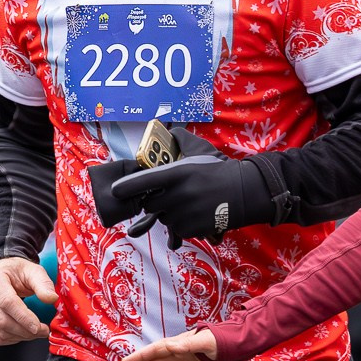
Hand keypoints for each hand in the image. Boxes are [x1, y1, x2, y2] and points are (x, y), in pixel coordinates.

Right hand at [0, 255, 54, 345]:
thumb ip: (43, 283)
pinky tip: (22, 334)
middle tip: (43, 331)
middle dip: (26, 331)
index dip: (24, 318)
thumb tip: (52, 299)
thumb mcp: (32, 270)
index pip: (7, 303)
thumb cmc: (15, 272)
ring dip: (21, 337)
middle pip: (2, 321)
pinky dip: (11, 340)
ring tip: (35, 332)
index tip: (40, 327)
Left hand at [111, 151, 272, 247]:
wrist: (244, 192)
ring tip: (189, 205)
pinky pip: (177, 230)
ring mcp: (186, 213)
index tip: (115, 192)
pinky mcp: (192, 228)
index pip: (144, 181)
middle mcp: (179, 193)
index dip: (127, 188)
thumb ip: (181, 144)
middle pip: (151, 204)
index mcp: (178, 172)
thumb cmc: (218, 172)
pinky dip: (183, 225)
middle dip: (156, 202)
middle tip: (169, 196)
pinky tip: (196, 215)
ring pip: (164, 218)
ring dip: (171, 214)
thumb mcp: (199, 154)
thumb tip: (171, 131)